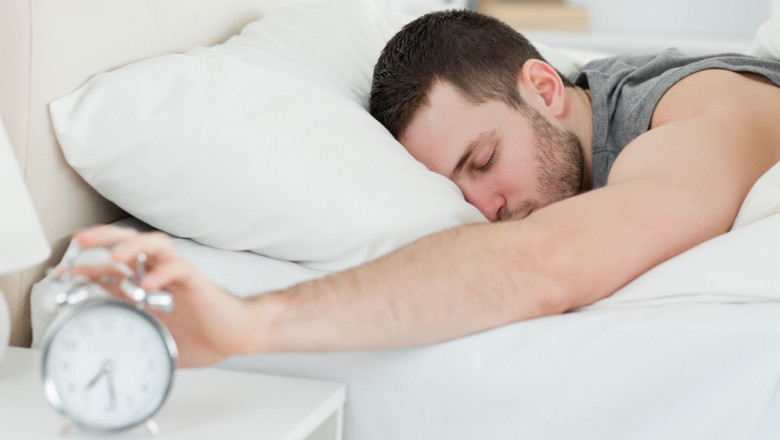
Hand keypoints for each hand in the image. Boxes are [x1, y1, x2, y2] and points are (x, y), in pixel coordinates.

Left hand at [72, 225, 262, 366]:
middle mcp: (160, 274)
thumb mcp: (153, 333)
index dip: (85, 265)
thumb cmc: (200, 334)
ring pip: (155, 243)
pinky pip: (179, 268)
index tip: (61, 273)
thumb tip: (101, 342)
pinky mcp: (197, 281)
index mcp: (146, 286)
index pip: (111, 266)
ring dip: (132, 246)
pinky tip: (148, 285)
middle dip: (103, 238)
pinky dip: (161, 273)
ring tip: (115, 256)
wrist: (234, 335)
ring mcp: (178, 274)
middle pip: (130, 241)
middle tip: (80, 242)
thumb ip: (130, 328)